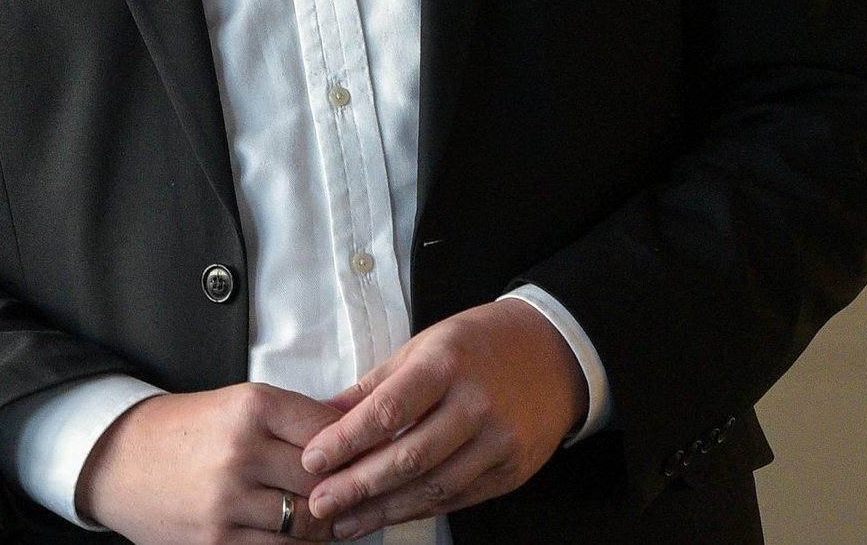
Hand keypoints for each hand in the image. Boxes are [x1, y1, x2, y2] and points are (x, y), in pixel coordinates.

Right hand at [76, 383, 347, 544]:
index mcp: (249, 408)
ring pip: (308, 524)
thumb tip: (356, 434)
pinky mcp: (217, 542)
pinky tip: (292, 534)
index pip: (330, 431)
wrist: (117, 459)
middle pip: (324, 481)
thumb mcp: (236, 405)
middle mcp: (240, 452)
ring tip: (322, 516)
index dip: (351, 448)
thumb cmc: (184, 430)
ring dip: (322, 525)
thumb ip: (293, 420)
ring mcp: (228, 502)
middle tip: (348, 491)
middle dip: (340, 490)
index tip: (359, 456)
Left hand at [300, 300, 586, 537]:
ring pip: (435, 487)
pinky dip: (420, 510)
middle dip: (359, 486)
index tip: (312, 460)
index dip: (347, 440)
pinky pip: (459, 498)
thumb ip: (374, 385)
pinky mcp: (513, 472)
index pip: (388, 411)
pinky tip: (388, 516)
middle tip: (320, 503)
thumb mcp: (422, 346)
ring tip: (345, 522)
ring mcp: (499, 442)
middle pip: (410, 457)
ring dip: (384, 510)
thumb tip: (322, 415)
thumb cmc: (477, 344)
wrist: (553, 354)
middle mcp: (476, 405)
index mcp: (446, 364)